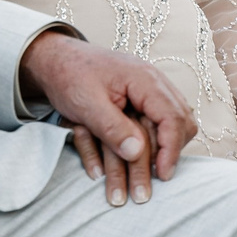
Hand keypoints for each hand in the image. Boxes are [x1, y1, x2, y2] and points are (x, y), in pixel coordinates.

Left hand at [20, 31, 195, 206]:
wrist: (56, 59)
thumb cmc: (69, 75)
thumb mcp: (86, 104)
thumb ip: (112, 128)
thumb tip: (136, 153)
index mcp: (144, 79)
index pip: (173, 117)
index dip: (171, 150)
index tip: (162, 176)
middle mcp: (153, 82)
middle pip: (180, 121)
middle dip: (169, 151)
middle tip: (155, 177)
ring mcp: (149, 90)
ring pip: (171, 122)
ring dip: (159, 148)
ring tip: (146, 172)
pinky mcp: (141, 99)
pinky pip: (156, 121)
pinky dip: (150, 140)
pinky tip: (134, 155)